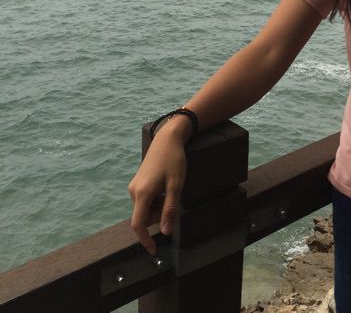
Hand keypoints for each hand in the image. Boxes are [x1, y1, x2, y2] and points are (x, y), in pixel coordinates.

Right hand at [128, 124, 187, 254]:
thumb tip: (165, 232)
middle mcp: (133, 191)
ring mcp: (134, 186)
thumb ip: (169, 209)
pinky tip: (164, 187)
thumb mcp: (176, 186)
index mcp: (142, 194)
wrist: (167, 139)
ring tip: (170, 190)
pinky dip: (155, 200)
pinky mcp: (137, 183)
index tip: (153, 250)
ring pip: (145, 208)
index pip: (138, 224)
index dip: (144, 240)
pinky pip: (144, 200)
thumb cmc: (173, 161)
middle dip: (158, 216)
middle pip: (144, 216)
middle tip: (174, 201)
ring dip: (157, 208)